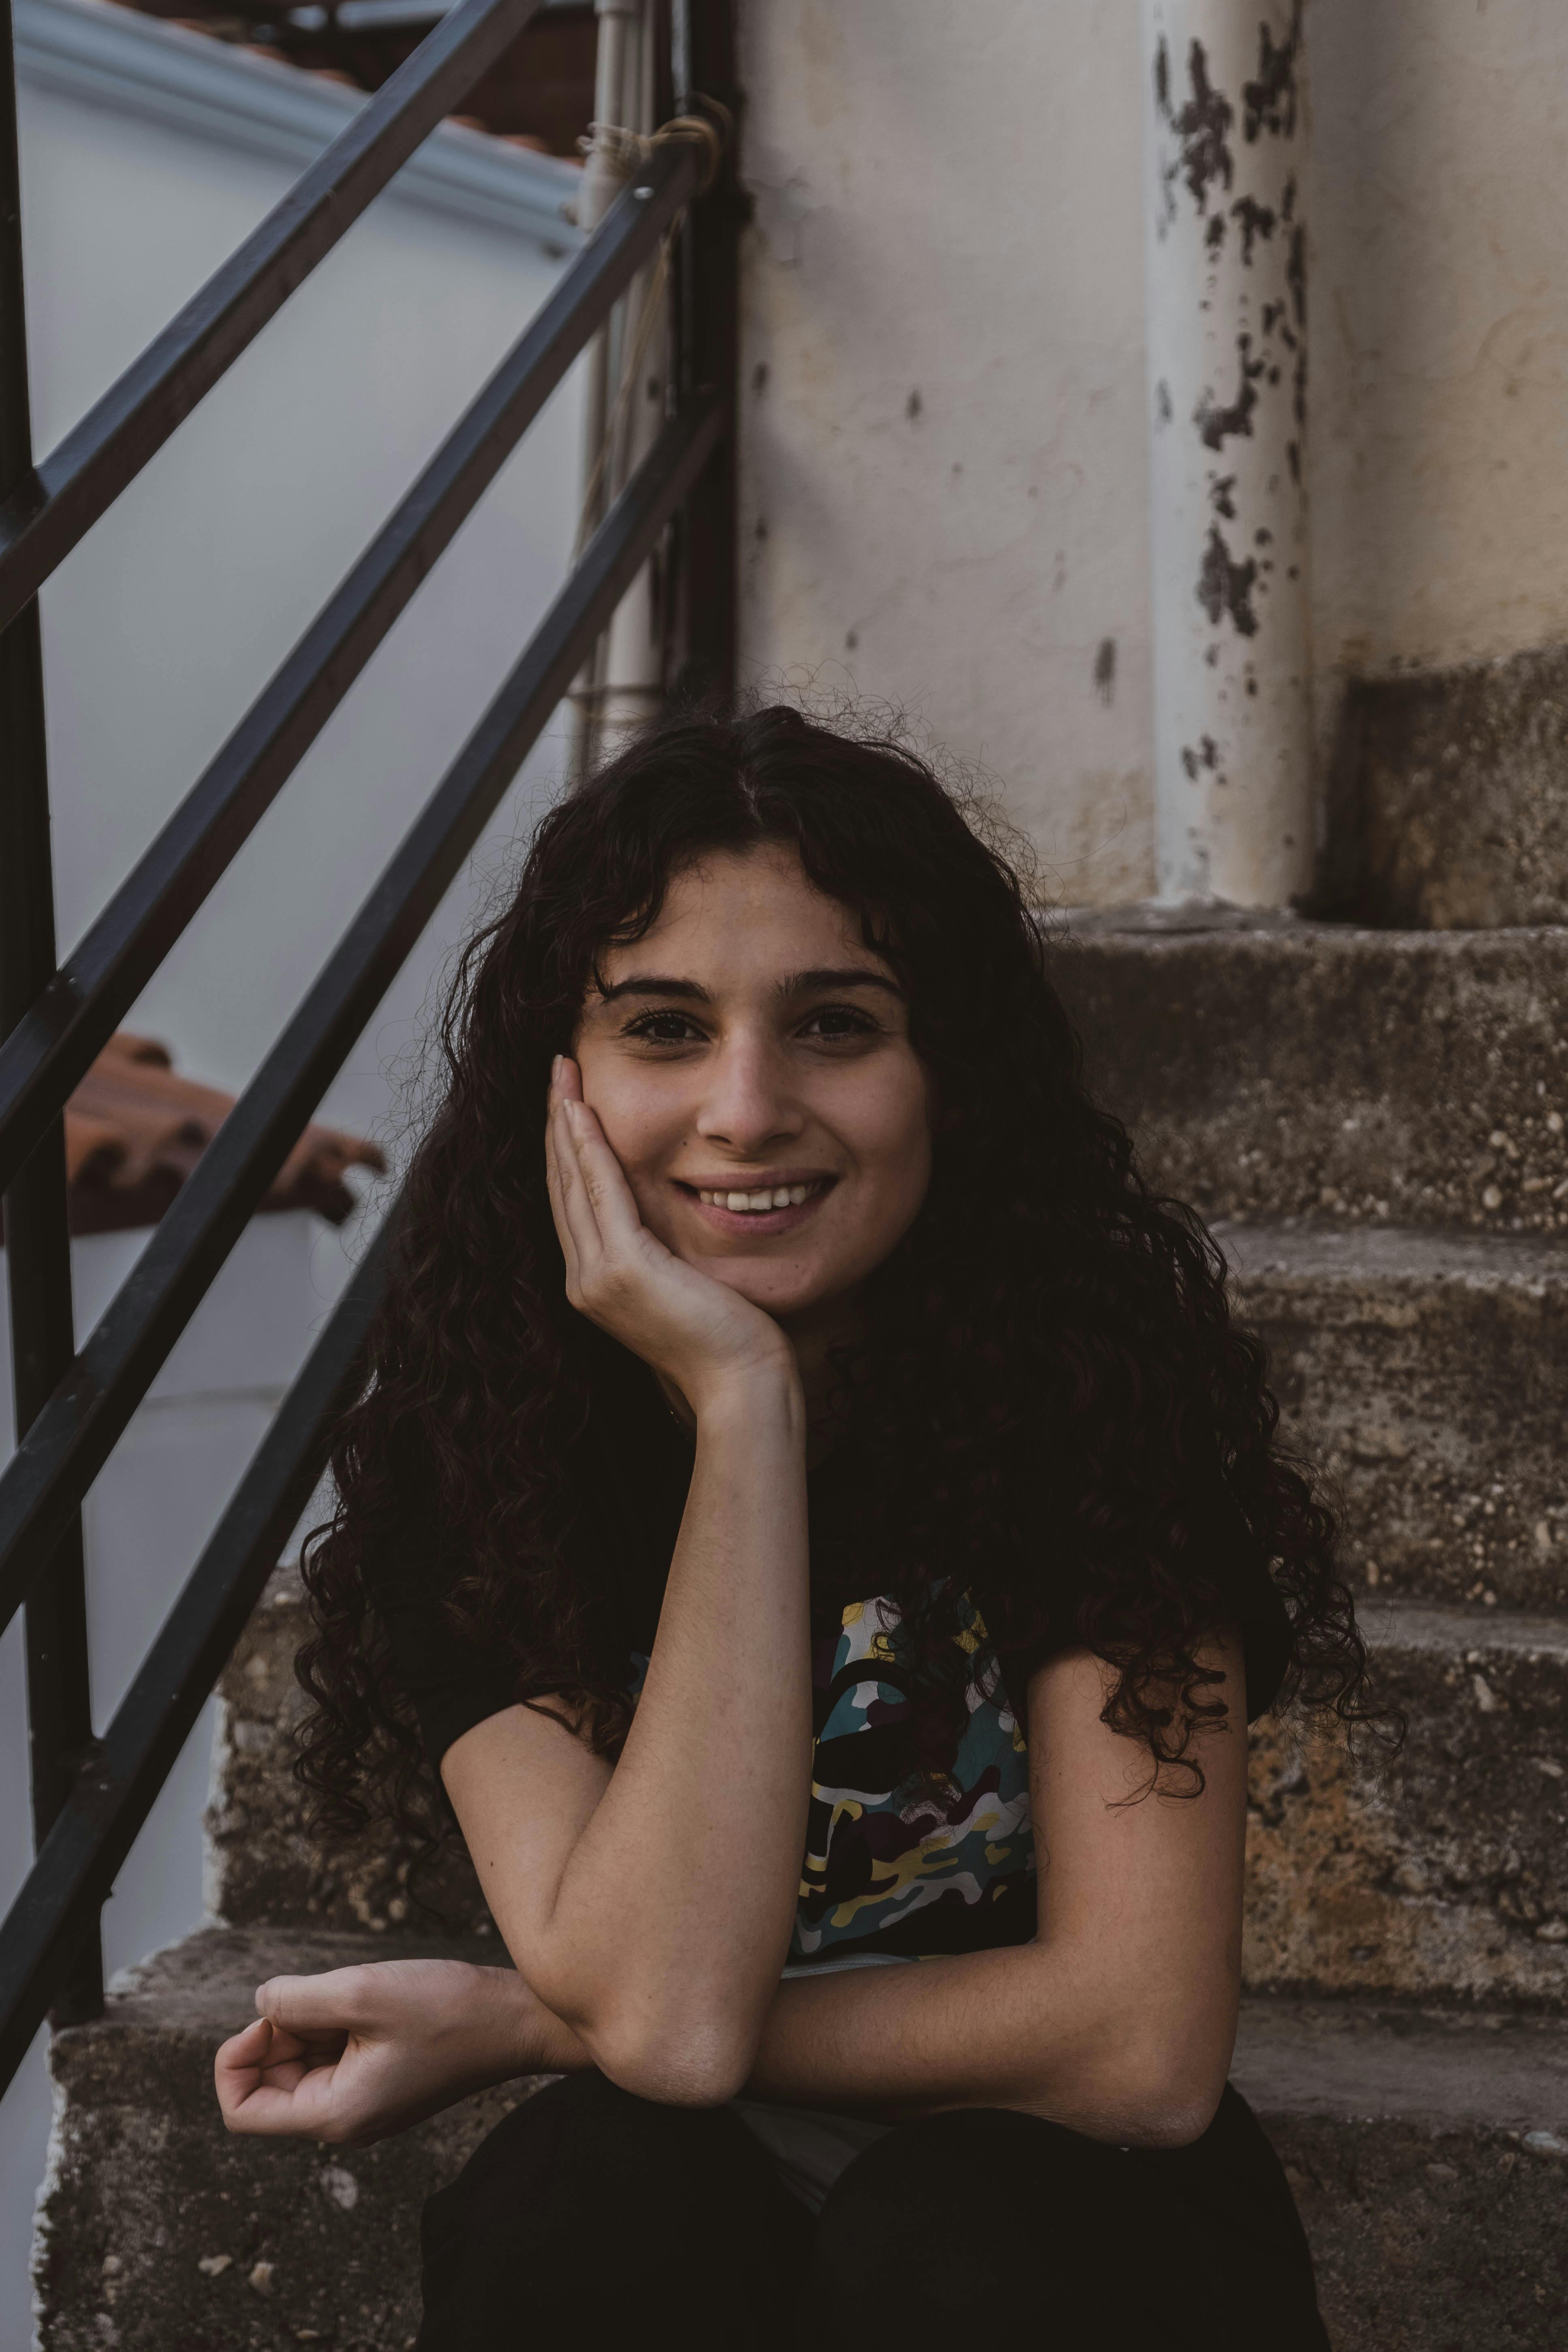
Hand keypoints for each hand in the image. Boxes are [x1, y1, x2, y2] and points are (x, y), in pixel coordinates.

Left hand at [213, 1957, 583, 2146]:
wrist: (517, 2020)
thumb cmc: (448, 2010)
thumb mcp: (362, 1993)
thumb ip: (295, 2001)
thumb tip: (260, 2003)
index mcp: (334, 2115)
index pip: (242, 2112)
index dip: (235, 2060)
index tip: (267, 2016)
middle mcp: (345, 2119)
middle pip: (271, 2083)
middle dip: (277, 2032)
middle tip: (317, 1993)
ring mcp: (366, 2101)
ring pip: (303, 2063)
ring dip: (310, 2022)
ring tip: (354, 1992)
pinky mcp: (383, 2080)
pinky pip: (335, 2055)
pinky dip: (335, 2023)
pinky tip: (369, 1998)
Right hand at [545, 1057, 796, 1410]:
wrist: (740, 1384)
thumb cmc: (727, 1339)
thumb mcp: (683, 1283)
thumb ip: (662, 1251)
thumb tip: (668, 1214)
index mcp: (596, 1282)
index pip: (573, 1200)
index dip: (566, 1146)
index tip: (567, 1098)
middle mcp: (585, 1280)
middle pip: (561, 1184)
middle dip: (557, 1123)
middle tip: (557, 1070)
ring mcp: (598, 1277)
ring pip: (571, 1182)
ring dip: (564, 1123)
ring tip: (562, 1075)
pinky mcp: (624, 1269)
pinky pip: (601, 1194)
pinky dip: (589, 1149)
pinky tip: (582, 1112)